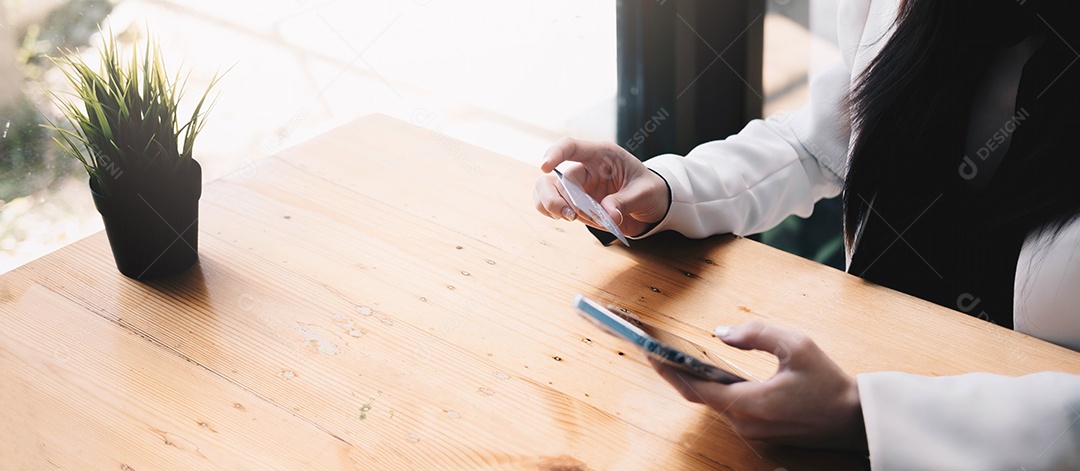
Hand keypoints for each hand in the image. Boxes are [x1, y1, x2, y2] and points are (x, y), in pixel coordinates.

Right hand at [533, 138, 669, 237]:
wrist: (651, 205)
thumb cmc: (649, 189)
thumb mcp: (644, 192)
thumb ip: (625, 201)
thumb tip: (608, 214)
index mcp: (601, 155)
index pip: (572, 147)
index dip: (555, 153)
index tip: (545, 166)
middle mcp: (585, 169)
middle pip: (556, 178)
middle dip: (555, 197)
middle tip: (570, 215)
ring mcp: (578, 188)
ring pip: (547, 191)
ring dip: (552, 207)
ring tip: (572, 219)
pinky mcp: (576, 204)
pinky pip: (553, 207)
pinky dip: (554, 214)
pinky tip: (569, 219)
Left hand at [650, 321, 867, 451]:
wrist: (854, 418)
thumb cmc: (828, 382)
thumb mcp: (796, 346)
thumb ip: (756, 335)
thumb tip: (721, 333)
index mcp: (749, 404)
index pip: (696, 387)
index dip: (669, 370)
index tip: (650, 352)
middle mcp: (744, 423)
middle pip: (698, 397)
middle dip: (674, 374)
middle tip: (653, 351)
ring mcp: (751, 431)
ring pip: (712, 404)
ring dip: (694, 382)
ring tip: (672, 357)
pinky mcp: (758, 432)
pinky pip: (727, 410)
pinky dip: (712, 391)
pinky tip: (705, 373)